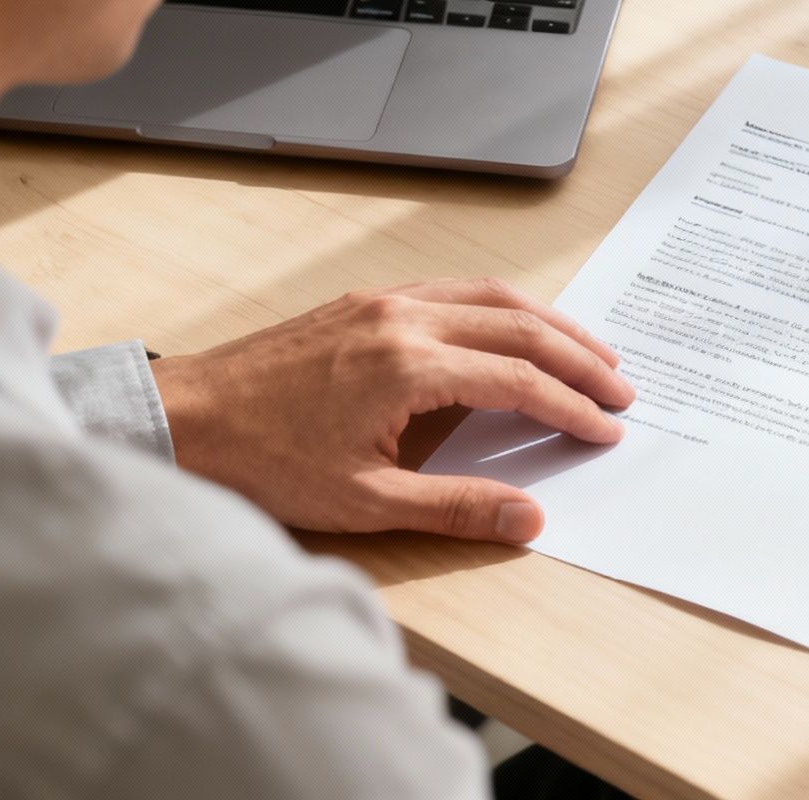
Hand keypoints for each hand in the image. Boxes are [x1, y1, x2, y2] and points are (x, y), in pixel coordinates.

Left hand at [147, 278, 632, 541]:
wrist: (186, 419)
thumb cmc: (265, 461)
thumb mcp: (363, 504)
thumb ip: (454, 507)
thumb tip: (528, 518)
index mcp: (407, 366)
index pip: (518, 380)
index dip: (571, 406)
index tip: (605, 429)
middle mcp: (402, 318)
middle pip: (519, 326)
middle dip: (580, 357)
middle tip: (621, 388)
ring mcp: (383, 302)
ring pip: (491, 297)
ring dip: (549, 323)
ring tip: (591, 353)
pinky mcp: (365, 301)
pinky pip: (454, 290)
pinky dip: (502, 308)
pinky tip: (517, 328)